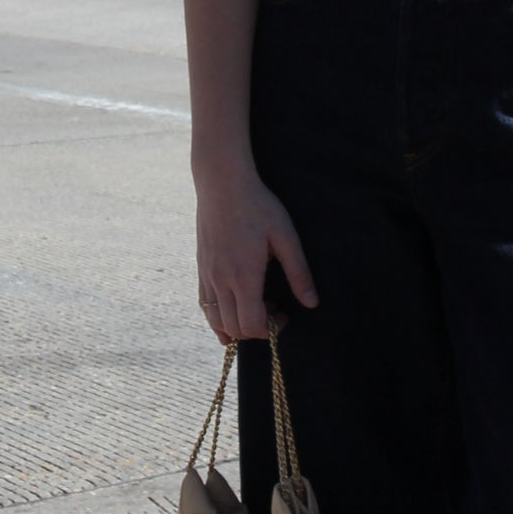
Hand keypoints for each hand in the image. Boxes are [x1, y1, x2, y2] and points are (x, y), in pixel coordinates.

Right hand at [194, 167, 318, 342]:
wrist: (222, 183)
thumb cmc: (258, 206)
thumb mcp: (285, 236)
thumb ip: (298, 272)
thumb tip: (312, 303)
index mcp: (243, 276)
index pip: (251, 325)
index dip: (271, 329)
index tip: (284, 313)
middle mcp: (221, 280)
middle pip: (234, 328)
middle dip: (257, 329)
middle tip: (274, 309)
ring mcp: (207, 275)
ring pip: (216, 320)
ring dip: (237, 325)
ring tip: (255, 309)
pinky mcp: (201, 268)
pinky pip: (204, 305)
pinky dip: (217, 317)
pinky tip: (232, 310)